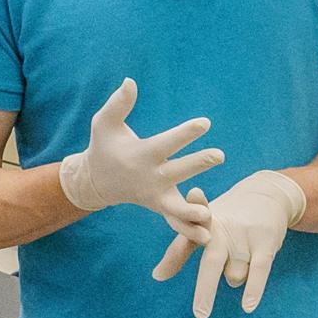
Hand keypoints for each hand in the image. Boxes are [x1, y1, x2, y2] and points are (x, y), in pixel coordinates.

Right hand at [58, 78, 219, 231]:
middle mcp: (150, 177)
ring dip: (191, 210)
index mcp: (140, 155)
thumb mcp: (104, 123)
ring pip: (176, 206)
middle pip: (178, 171)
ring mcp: (155, 195)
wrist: (97, 181)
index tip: (205, 123)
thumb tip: (130, 82)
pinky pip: (175, 221)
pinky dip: (189, 229)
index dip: (185, 133)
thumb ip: (118, 104)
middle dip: (198, 164)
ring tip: (207, 213)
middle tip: (220, 155)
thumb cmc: (104, 146)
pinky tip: (207, 236)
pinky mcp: (160, 206)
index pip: (167, 143)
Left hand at [151, 169, 305, 317]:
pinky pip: (259, 270)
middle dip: (206, 289)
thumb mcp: (202, 229)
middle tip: (200, 314)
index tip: (159, 275)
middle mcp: (222, 229)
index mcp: (202, 224)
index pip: (187, 238)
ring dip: (235, 277)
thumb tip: (156, 277)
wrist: (267, 193)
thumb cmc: (227, 218)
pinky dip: (254, 289)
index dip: (175, 255)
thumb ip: (179, 252)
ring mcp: (244, 236)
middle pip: (211, 263)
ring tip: (241, 256)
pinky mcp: (265, 242)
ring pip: (235, 276)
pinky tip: (248, 306)